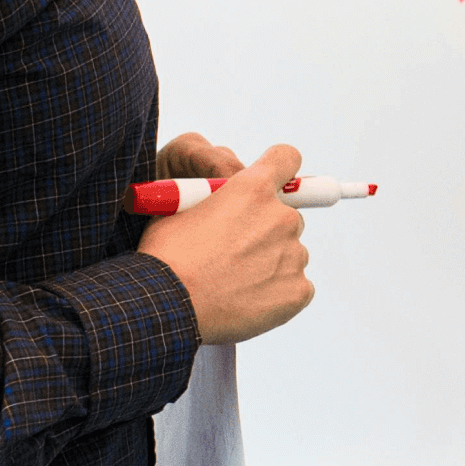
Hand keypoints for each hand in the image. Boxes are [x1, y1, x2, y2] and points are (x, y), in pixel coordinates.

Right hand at [137, 135, 316, 343]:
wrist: (167, 307)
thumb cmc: (166, 257)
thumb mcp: (181, 208)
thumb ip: (215, 197)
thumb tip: (219, 195)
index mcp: (253, 188)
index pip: (286, 158)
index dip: (279, 169)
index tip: (272, 184)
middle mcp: (281, 217)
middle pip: (287, 215)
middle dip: (266, 228)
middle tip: (234, 251)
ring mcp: (294, 255)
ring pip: (290, 253)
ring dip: (270, 262)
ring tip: (232, 282)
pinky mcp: (299, 290)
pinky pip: (296, 286)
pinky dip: (276, 293)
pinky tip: (246, 301)